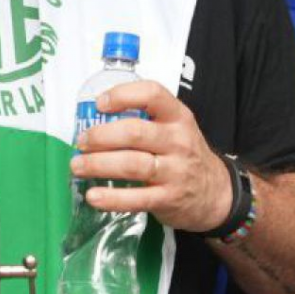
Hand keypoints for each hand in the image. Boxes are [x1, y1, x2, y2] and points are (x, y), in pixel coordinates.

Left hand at [69, 79, 233, 232]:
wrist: (216, 193)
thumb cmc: (185, 155)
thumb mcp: (175, 128)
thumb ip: (145, 120)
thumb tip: (96, 118)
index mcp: (177, 117)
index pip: (152, 94)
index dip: (123, 95)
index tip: (100, 104)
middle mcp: (177, 141)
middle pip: (135, 133)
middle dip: (101, 136)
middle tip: (82, 142)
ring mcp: (175, 171)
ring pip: (132, 165)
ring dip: (98, 165)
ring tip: (78, 166)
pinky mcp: (168, 199)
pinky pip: (136, 198)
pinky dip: (112, 199)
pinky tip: (93, 196)